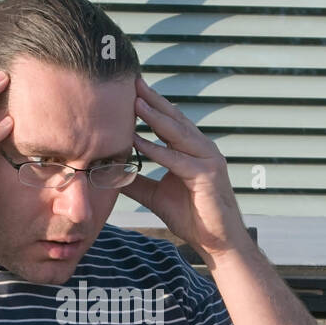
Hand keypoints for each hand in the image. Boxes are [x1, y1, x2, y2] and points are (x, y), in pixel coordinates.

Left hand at [118, 75, 249, 265]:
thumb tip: (109, 174)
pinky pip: (178, 160)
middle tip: (132, 82)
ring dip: (155, 117)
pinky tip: (139, 141)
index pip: (169, 121)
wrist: (216, 242)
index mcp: (192, 150)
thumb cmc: (191, 218)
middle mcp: (203, 149)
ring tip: (134, 102)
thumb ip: (136, 182)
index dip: (151, 104)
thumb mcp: (155, 195)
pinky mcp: (208, 175)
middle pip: (175, 119)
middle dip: (153, 100)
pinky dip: (157, 150)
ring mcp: (208, 159)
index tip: (131, 89)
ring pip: (177, 134)